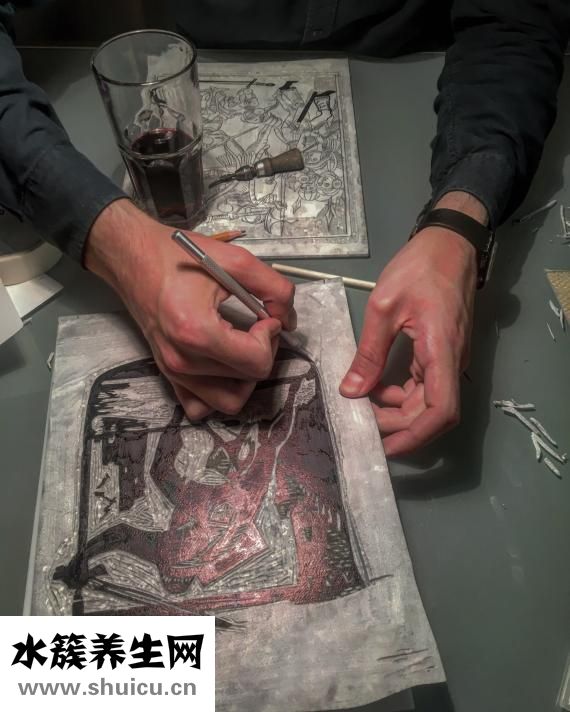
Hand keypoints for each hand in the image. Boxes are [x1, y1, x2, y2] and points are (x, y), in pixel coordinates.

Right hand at [85, 199, 295, 419]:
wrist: (132, 257)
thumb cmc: (176, 255)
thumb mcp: (235, 260)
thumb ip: (274, 288)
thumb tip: (289, 319)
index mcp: (197, 331)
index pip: (257, 361)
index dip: (271, 337)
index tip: (265, 316)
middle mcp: (182, 360)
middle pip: (248, 379)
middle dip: (264, 351)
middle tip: (259, 325)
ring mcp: (173, 372)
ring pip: (229, 401)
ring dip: (246, 378)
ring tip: (244, 347)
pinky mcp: (168, 375)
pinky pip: (200, 407)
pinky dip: (218, 394)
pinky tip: (223, 366)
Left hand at [340, 205, 478, 455]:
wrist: (450, 243)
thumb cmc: (419, 267)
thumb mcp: (383, 306)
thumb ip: (369, 353)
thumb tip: (351, 392)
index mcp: (441, 351)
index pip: (441, 411)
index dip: (415, 436)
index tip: (385, 446)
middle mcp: (451, 362)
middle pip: (431, 413)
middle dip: (397, 426)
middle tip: (361, 423)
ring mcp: (449, 359)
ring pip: (427, 402)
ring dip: (398, 411)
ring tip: (363, 408)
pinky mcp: (442, 353)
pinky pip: (424, 385)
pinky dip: (400, 394)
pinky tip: (375, 388)